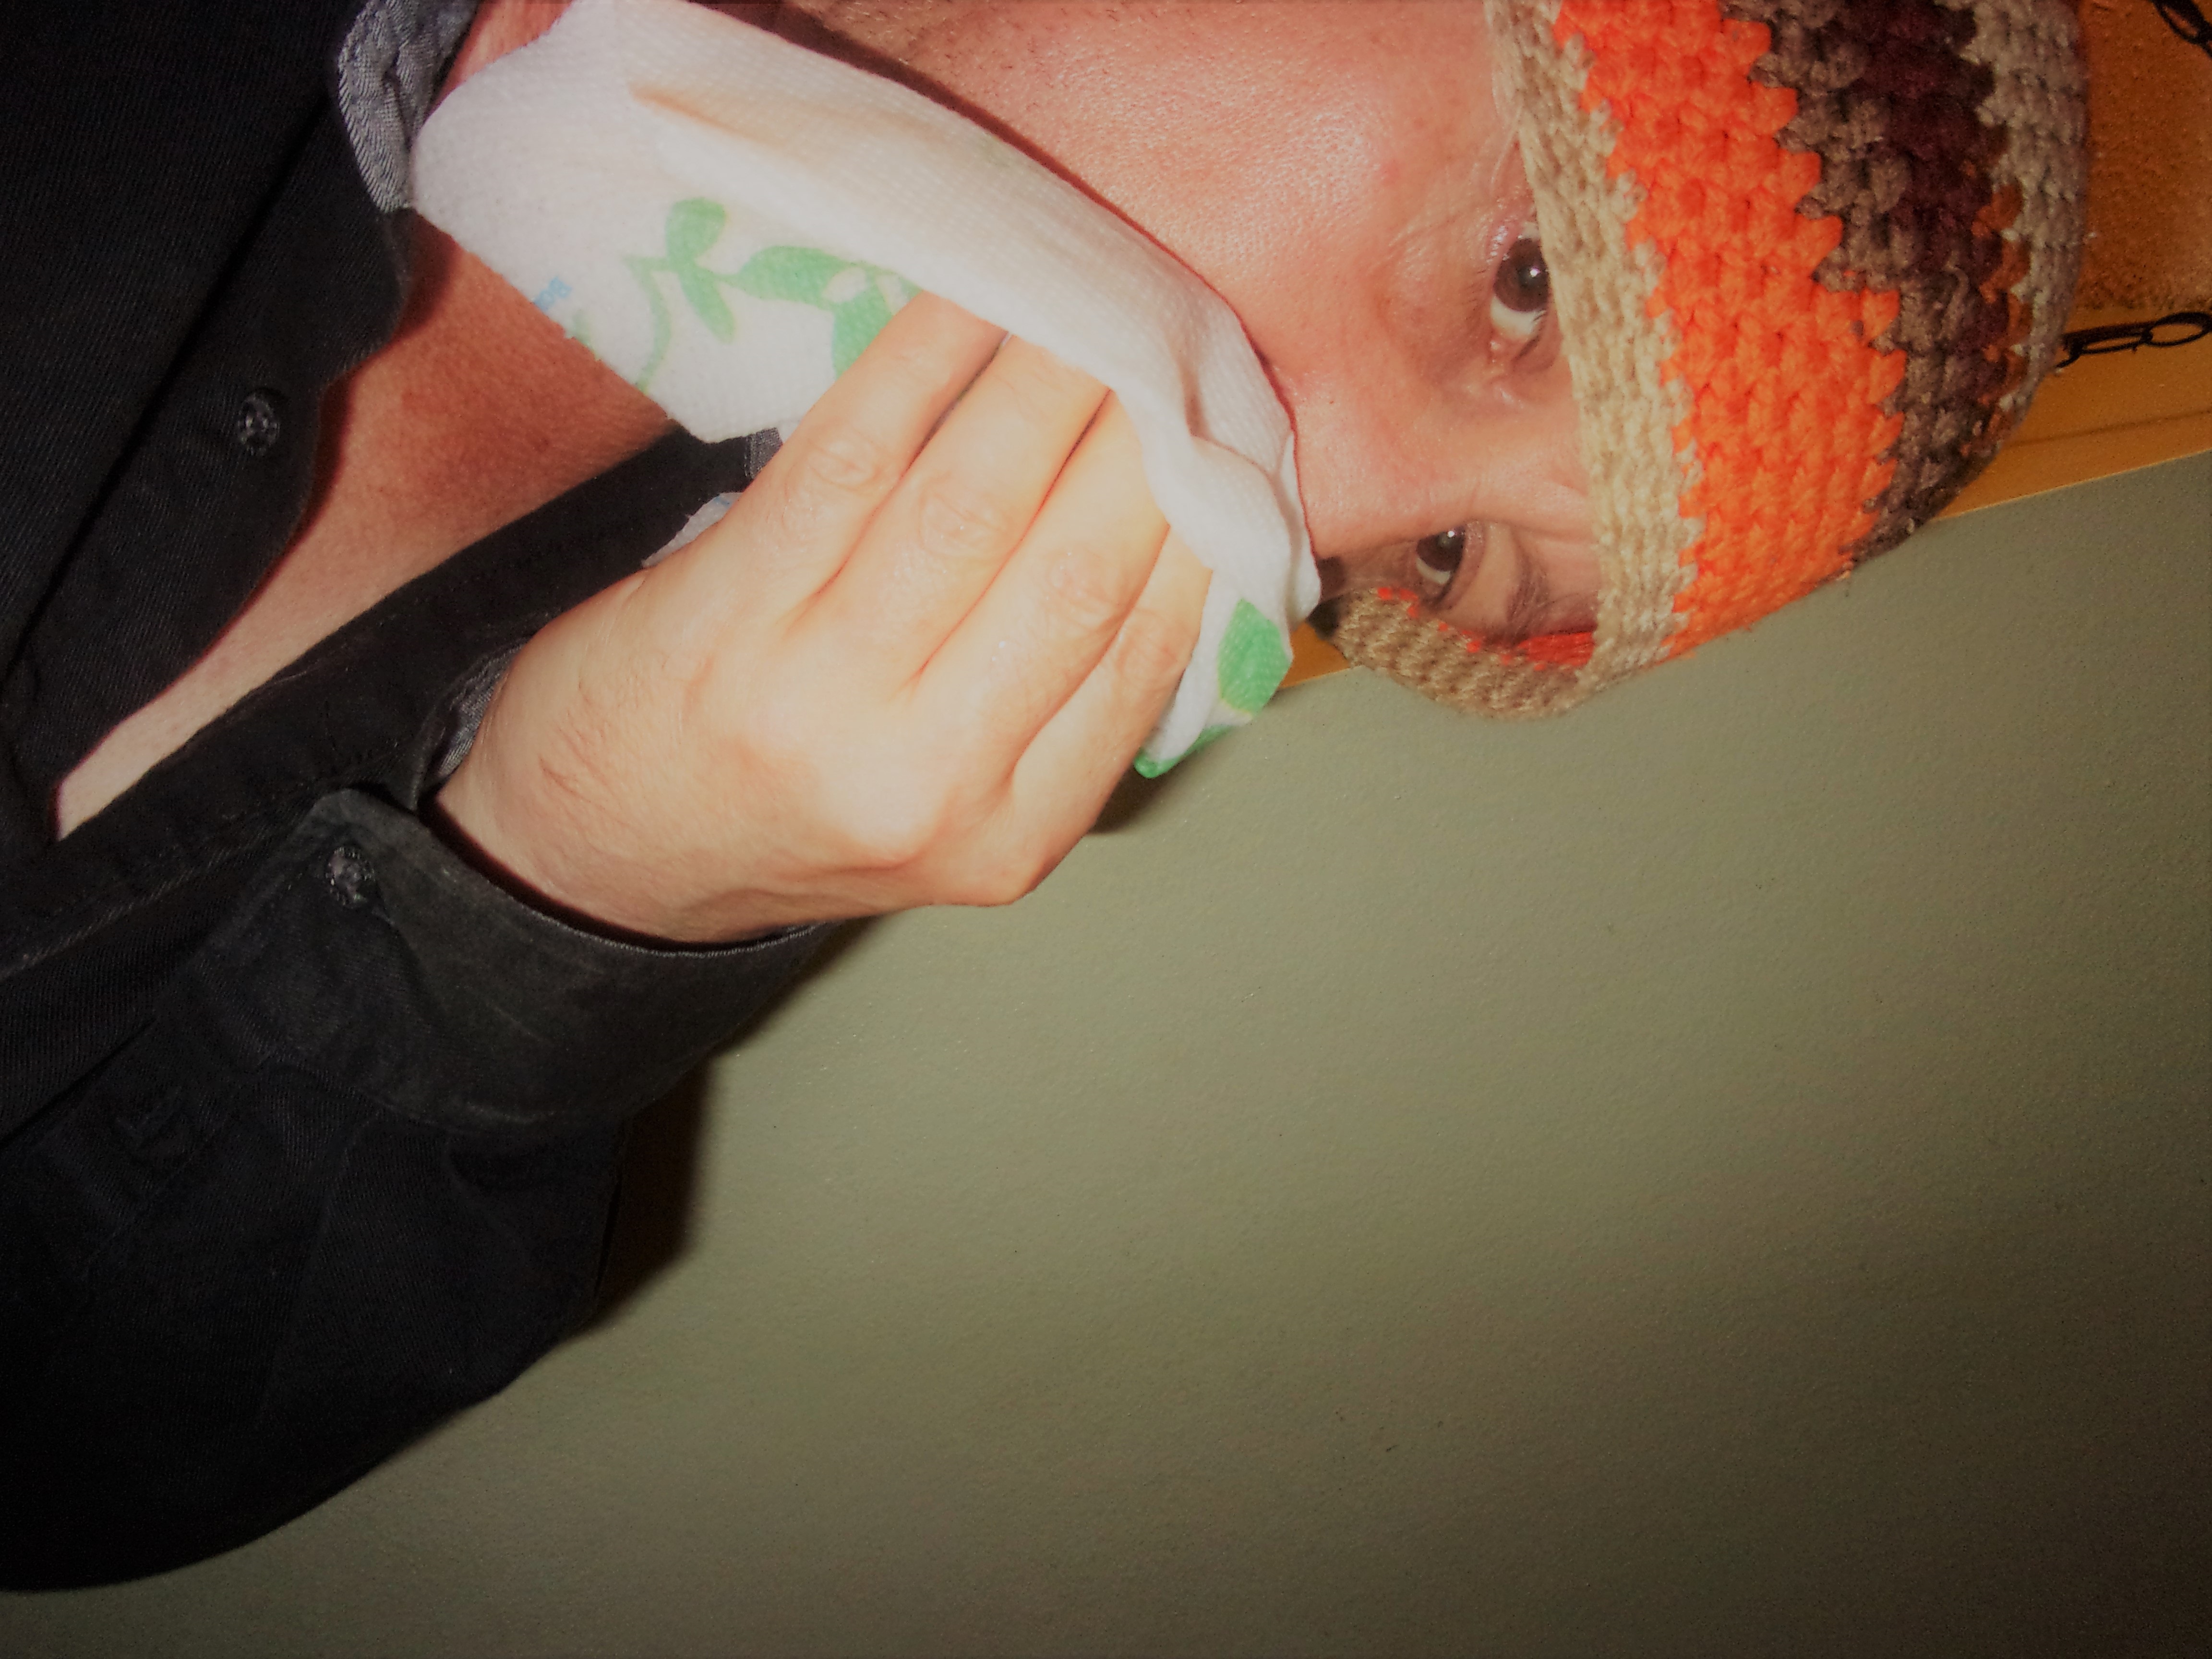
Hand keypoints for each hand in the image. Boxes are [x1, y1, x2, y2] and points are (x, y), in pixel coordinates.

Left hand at [435, 295, 1209, 942]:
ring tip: (1079, 291)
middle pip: (1075, 568)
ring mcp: (817, 702)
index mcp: (1013, 836)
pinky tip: (966, 296)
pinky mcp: (724, 617)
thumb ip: (1067, 699)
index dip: (1199, 517)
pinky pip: (849, 457)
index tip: (1222, 420)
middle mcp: (925, 784)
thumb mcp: (963, 807)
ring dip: (1040, 375)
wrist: (608, 852)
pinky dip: (919, 361)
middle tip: (1166, 330)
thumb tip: (1186, 529)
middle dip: (1136, 431)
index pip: (1148, 648)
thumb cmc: (807, 801)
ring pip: (969, 501)